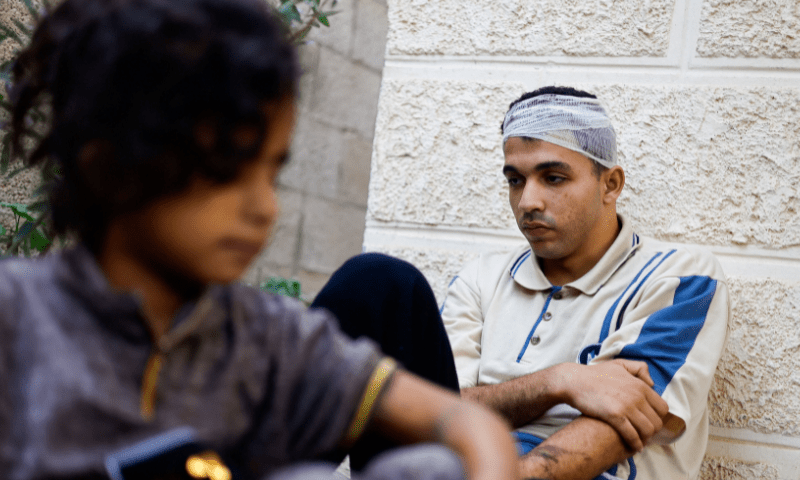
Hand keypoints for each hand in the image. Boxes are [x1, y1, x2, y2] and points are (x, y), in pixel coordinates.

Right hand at [554, 360, 668, 450]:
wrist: (574, 381)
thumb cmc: (595, 374)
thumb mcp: (620, 364)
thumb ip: (639, 368)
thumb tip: (652, 383)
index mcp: (640, 385)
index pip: (662, 408)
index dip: (658, 417)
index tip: (649, 420)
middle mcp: (637, 396)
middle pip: (657, 421)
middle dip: (652, 430)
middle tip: (643, 433)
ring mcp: (626, 406)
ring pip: (648, 430)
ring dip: (645, 438)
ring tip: (639, 440)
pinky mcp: (615, 416)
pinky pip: (632, 435)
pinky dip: (635, 444)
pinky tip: (634, 447)